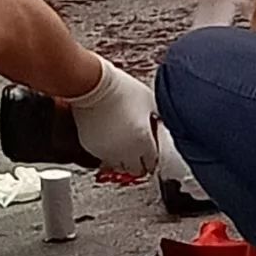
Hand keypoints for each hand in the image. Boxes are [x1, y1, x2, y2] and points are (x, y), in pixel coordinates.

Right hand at [68, 56, 158, 174]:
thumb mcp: (151, 101)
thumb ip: (160, 117)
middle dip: (140, 164)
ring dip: (124, 161)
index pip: (152, 163)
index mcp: (142, 141)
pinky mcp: (90, 147)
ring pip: (118, 167)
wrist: (93, 85)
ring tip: (126, 150)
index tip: (153, 155)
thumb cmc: (121, 89)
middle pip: (135, 171)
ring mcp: (106, 151)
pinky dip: (109, 153)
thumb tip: (165, 124)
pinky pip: (103, 157)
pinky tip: (112, 141)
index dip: (154, 159)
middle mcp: (124, 150)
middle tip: (141, 157)